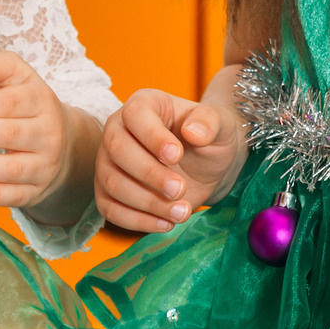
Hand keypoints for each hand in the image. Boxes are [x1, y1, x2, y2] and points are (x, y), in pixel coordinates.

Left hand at [0, 50, 72, 209]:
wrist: (63, 139)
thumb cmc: (25, 102)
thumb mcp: (13, 75)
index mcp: (40, 99)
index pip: (9, 102)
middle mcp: (47, 132)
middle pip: (8, 134)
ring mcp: (45, 163)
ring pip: (11, 168)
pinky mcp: (37, 189)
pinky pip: (16, 195)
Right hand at [96, 89, 241, 231]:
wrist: (208, 166)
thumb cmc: (210, 138)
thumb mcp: (220, 125)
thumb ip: (210, 122)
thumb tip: (193, 132)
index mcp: (144, 104)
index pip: (135, 115)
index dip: (152, 137)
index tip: (177, 156)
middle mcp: (118, 129)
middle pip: (117, 150)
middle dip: (149, 174)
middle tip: (180, 189)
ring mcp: (109, 161)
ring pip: (112, 183)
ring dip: (147, 202)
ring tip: (182, 212)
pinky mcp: (108, 191)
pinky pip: (110, 209)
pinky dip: (137, 221)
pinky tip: (166, 223)